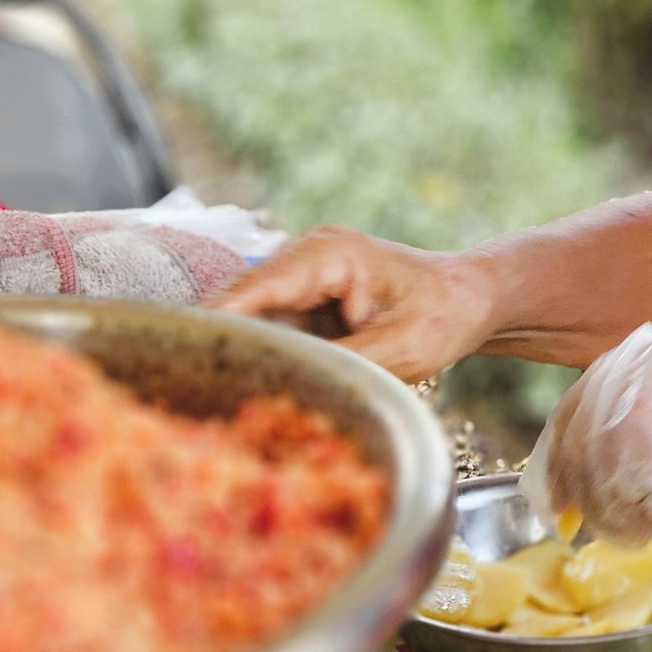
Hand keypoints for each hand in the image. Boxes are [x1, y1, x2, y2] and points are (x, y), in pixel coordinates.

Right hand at [212, 227, 498, 381]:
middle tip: (184, 390)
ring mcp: (300, 280)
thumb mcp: (401, 349)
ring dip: (234, 353)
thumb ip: (342, 363)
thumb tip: (289, 384)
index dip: (215, 321)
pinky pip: (268, 331)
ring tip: (203, 397)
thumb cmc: (445, 315)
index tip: (179, 354)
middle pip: (239, 302)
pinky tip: (239, 390)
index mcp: (329, 254)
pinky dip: (258, 357)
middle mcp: (305, 258)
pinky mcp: (302, 303)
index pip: (254, 287)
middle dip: (216, 342)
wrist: (472, 301)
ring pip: (248, 320)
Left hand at [524, 323, 651, 640]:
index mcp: (650, 348)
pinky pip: (601, 504)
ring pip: (583, 477)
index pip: (582, 399)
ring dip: (606, 512)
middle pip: (570, 437)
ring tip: (648, 525)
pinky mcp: (625, 453)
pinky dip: (623, 527)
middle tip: (588, 517)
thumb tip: (589, 452)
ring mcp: (624, 406)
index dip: (569, 449)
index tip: (563, 485)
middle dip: (575, 485)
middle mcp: (629, 366)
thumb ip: (651, 415)